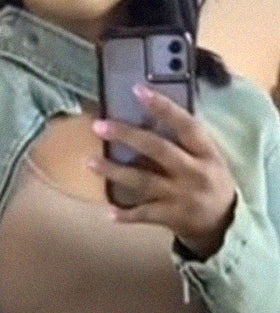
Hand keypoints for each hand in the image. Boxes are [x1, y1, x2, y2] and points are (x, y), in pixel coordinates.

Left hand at [89, 85, 238, 258]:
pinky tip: (108, 211)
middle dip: (127, 136)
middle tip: (98, 126)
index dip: (163, 107)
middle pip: (158, 149)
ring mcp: (182, 195)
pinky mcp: (172, 216)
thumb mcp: (208, 157)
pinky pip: (145, 214)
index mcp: (207, 152)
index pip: (187, 125)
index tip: (138, 90)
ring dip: (114, 171)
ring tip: (88, 161)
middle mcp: (195, 171)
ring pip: (144, 181)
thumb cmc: (210, 180)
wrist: (224, 221)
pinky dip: (126, 214)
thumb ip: (186, 140)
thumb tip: (152, 112)